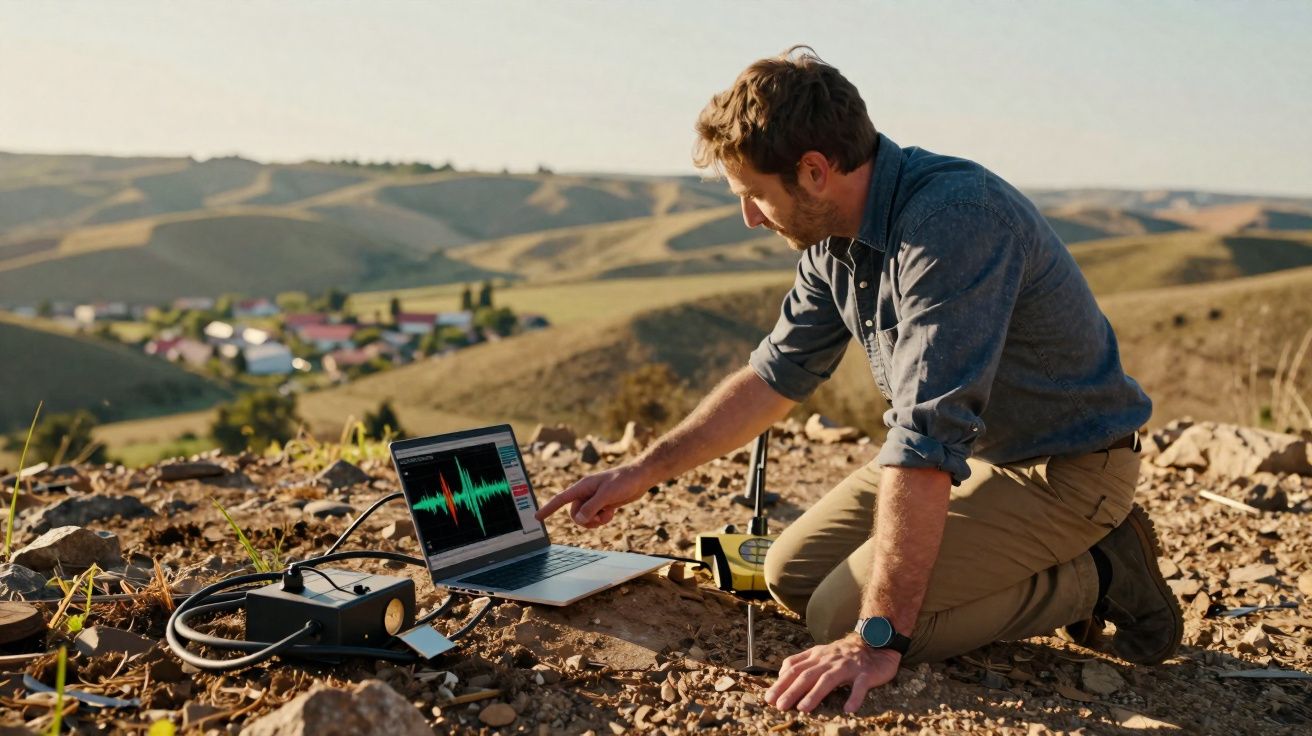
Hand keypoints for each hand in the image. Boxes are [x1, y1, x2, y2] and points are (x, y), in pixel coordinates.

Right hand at [533, 463, 653, 527]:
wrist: (640, 478)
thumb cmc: (624, 481)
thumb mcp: (607, 495)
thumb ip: (592, 507)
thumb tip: (579, 520)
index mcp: (582, 487)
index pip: (560, 499)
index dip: (548, 509)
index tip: (537, 517)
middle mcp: (585, 493)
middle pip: (574, 514)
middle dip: (585, 520)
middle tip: (599, 517)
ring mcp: (594, 499)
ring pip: (585, 518)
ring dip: (595, 521)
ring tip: (607, 514)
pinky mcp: (602, 504)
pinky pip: (595, 517)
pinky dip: (602, 519)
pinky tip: (612, 511)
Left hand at [764, 634, 900, 712]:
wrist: (875, 642)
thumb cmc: (843, 654)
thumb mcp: (819, 654)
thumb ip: (801, 662)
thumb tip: (781, 674)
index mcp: (817, 656)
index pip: (794, 668)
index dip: (781, 683)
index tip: (769, 697)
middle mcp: (829, 660)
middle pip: (807, 675)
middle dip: (792, 690)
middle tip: (779, 705)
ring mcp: (847, 667)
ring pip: (829, 679)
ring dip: (815, 694)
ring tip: (803, 708)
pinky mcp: (866, 674)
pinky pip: (860, 686)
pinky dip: (854, 697)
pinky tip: (849, 709)